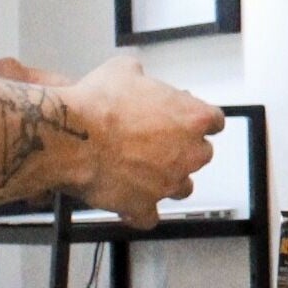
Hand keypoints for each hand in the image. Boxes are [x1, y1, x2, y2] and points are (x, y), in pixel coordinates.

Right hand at [64, 54, 224, 227]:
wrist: (72, 136)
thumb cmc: (99, 104)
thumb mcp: (122, 70)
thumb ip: (140, 75)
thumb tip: (136, 74)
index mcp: (192, 117)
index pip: (214, 121)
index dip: (198, 120)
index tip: (187, 121)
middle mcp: (188, 152)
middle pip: (202, 155)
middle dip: (184, 150)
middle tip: (160, 144)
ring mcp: (168, 182)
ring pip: (183, 187)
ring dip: (168, 181)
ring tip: (146, 173)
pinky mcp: (143, 205)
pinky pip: (149, 217)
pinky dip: (140, 212)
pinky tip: (129, 204)